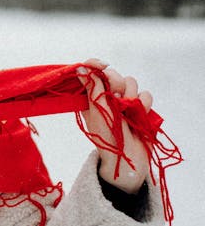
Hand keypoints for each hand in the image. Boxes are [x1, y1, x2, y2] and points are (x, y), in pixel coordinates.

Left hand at [78, 59, 151, 192]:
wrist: (128, 159)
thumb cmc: (107, 137)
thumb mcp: (97, 111)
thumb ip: (93, 88)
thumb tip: (79, 68)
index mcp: (92, 97)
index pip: (94, 72)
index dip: (97, 66)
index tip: (103, 66)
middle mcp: (108, 97)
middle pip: (115, 74)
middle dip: (118, 85)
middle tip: (117, 100)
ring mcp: (125, 102)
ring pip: (132, 83)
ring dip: (132, 99)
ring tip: (128, 115)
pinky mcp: (140, 108)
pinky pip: (146, 95)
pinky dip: (144, 106)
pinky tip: (139, 118)